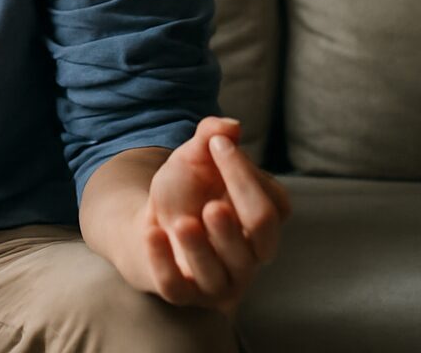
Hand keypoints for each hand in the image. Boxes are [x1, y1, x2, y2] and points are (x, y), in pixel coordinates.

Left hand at [132, 117, 291, 315]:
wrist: (151, 223)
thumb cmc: (185, 190)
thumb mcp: (195, 157)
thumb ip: (211, 137)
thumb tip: (228, 126)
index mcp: (262, 224)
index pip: (269, 207)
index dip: (244, 175)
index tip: (217, 143)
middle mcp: (250, 258)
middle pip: (256, 244)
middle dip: (237, 227)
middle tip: (212, 205)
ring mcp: (219, 282)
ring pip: (219, 274)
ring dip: (200, 249)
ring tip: (182, 222)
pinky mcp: (184, 294)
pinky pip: (176, 287)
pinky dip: (163, 262)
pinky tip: (152, 233)